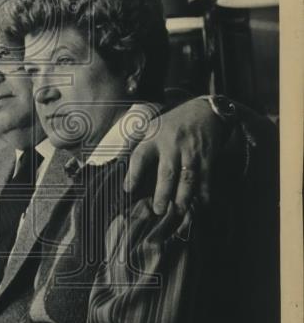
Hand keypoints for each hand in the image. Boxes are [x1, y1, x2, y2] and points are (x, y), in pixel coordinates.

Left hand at [126, 98, 225, 213]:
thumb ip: (134, 140)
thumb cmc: (174, 122)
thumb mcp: (152, 124)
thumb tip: (115, 157)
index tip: (127, 190)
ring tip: (179, 212)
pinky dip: (204, 193)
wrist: (206, 110)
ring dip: (183, 198)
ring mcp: (191, 152)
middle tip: (158, 210)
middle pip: (167, 173)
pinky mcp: (207, 157)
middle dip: (162, 194)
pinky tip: (202, 204)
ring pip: (187, 178)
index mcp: (154, 138)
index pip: (140, 157)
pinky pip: (206, 178)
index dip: (133, 174)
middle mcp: (172, 145)